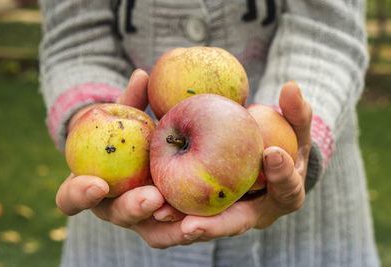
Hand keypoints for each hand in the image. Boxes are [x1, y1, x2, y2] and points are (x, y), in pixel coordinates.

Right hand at [57, 69, 188, 247]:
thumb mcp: (127, 119)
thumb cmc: (127, 136)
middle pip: (116, 216)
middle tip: (152, 197)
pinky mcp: (165, 223)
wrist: (143, 159)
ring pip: (150, 232)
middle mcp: (112, 207)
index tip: (97, 183)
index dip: (79, 195)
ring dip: (166, 227)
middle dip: (132, 209)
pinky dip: (189, 226)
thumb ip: (130, 102)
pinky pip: (176, 229)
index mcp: (90, 186)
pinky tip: (206, 217)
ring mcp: (140, 219)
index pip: (72, 198)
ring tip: (187, 220)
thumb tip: (143, 74)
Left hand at [152, 81, 311, 241]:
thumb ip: (297, 111)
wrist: (270, 161)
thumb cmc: (285, 142)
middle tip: (191, 225)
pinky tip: (154, 204)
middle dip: (216, 226)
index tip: (271, 153)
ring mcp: (233, 214)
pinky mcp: (213, 210)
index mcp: (286, 194)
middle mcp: (258, 212)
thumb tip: (291, 86)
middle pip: (237, 223)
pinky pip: (192, 213)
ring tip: (161, 215)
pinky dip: (174, 211)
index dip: (282, 174)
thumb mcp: (296, 127)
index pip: (288, 189)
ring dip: (183, 224)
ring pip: (208, 225)